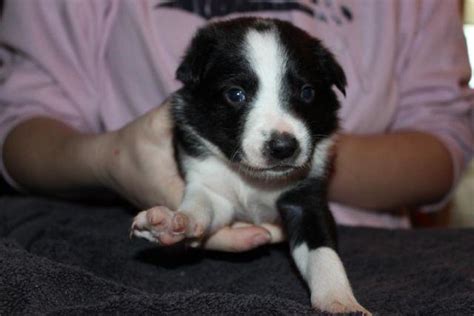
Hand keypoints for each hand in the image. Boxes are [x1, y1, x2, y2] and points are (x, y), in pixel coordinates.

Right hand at [101, 100, 283, 250]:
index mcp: (173, 197)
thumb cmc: (131, 146)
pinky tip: (263, 221)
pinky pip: (216, 223)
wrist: (112, 163)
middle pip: (218, 239)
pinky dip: (238, 226)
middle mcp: (182, 212)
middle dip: (250, 240)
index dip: (235, 237)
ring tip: (280, 231)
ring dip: (247, 235)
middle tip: (282, 235)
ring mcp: (186, 213)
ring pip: (219, 234)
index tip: (263, 234)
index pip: (205, 227)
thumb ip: (174, 111)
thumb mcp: (152, 126)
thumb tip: (197, 88)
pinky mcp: (190, 207)